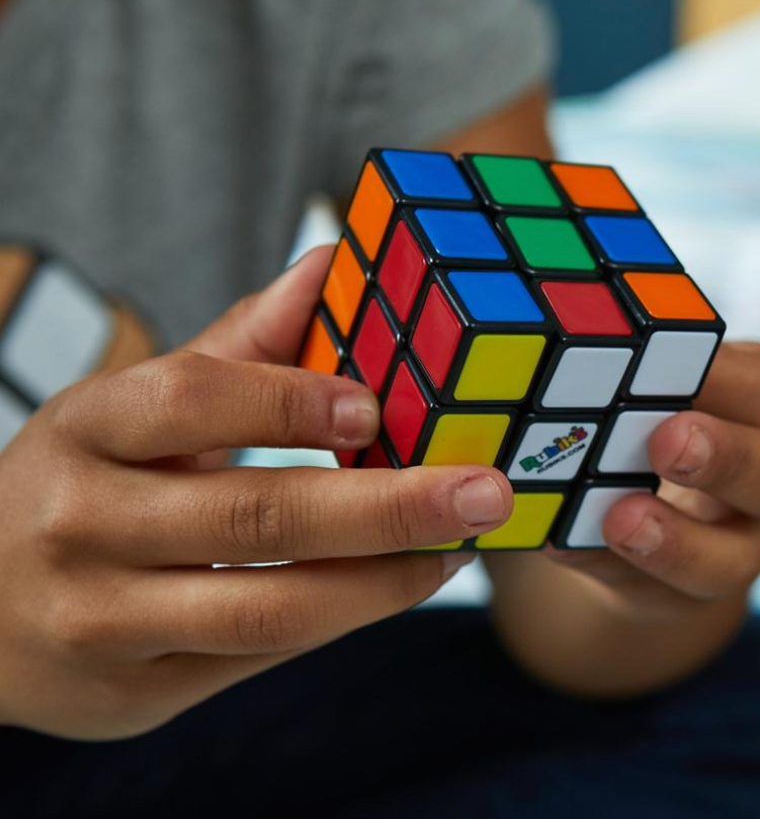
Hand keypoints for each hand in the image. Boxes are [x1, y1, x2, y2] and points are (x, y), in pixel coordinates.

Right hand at [0, 248, 510, 739]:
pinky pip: (257, 661)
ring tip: (458, 549)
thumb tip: (332, 264)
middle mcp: (79, 525)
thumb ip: (242, 345)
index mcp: (84, 428)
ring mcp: (98, 621)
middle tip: (483, 493)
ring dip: (382, 582)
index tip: (378, 404)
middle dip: (388, 508)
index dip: (289, 400)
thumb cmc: (87, 479)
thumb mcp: (137, 406)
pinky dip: (341, 621)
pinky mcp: (130, 692)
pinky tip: (397, 585)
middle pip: (251, 518)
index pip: (189, 400)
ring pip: (266, 610)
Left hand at [545, 342, 759, 620]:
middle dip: (724, 457)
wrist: (654, 506)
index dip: (727, 377)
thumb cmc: (655, 413)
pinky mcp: (691, 597)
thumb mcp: (659, 379)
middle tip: (668, 440)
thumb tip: (560, 324)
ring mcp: (743, 547)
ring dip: (676, 541)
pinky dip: (608, 569)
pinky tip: (565, 546)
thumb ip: (633, 361)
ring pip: (733, 561)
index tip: (670, 360)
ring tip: (620, 519)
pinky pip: (659, 596)